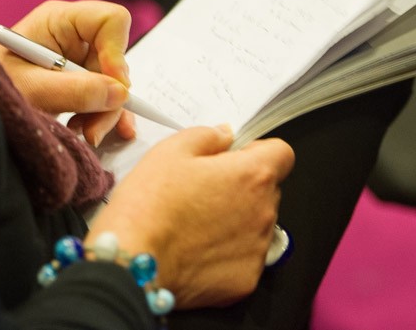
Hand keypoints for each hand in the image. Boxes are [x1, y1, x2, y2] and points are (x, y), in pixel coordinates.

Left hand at [0, 0, 136, 145]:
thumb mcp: (32, 90)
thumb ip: (75, 91)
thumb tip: (118, 94)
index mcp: (58, 20)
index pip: (110, 20)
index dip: (117, 51)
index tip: (113, 86)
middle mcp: (72, 35)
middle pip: (115, 58)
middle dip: (109, 95)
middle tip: (93, 126)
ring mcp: (76, 59)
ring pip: (114, 83)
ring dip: (105, 112)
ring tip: (84, 132)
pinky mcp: (78, 81)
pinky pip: (106, 96)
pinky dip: (104, 115)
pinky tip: (93, 131)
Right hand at [86, 127, 294, 308]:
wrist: (134, 264)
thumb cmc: (149, 204)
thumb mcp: (170, 151)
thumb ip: (206, 136)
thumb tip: (224, 136)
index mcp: (252, 175)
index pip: (281, 154)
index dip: (257, 151)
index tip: (234, 158)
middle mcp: (264, 213)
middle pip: (267, 190)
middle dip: (242, 187)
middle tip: (202, 191)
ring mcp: (257, 251)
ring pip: (256, 225)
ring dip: (235, 220)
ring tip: (194, 223)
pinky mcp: (246, 280)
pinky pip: (244, 259)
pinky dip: (226, 253)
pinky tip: (194, 250)